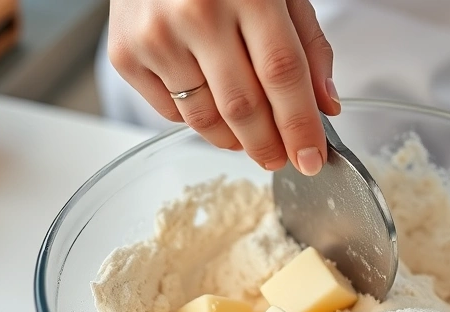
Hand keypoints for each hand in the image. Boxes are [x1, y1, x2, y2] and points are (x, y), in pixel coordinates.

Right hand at [107, 0, 339, 175]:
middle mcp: (197, 13)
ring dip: (234, 140)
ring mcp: (156, 36)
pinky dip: (197, 120)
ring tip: (249, 138)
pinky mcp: (125, 54)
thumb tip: (324, 105)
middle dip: (268, 145)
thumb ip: (308, 44)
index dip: (300, 125)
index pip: (282, 74)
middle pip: (243, 106)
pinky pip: (171, 112)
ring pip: (205, 118)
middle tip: (281, 158)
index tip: (312, 158)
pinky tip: (211, 104)